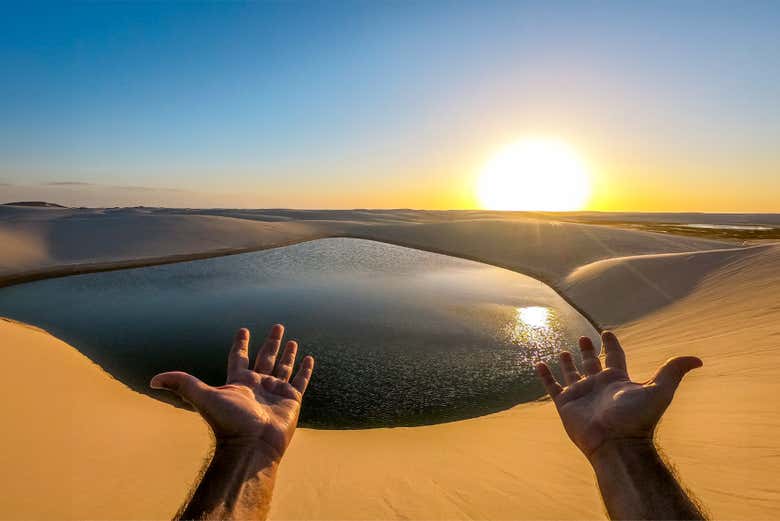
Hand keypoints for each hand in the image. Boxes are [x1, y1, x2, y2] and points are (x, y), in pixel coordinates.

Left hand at [150, 324, 313, 461]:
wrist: (252, 445)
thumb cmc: (229, 423)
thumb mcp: (203, 397)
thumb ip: (181, 384)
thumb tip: (152, 380)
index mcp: (239, 383)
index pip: (239, 358)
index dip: (240, 344)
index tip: (243, 330)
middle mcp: (257, 385)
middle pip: (264, 358)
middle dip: (270, 342)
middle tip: (277, 326)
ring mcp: (275, 392)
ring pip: (283, 367)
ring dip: (287, 354)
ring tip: (292, 340)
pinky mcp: (291, 400)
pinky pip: (300, 381)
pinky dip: (304, 370)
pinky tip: (308, 358)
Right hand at [535, 331, 700, 459]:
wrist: (615, 444)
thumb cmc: (637, 419)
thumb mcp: (659, 390)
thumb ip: (673, 371)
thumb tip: (697, 360)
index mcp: (618, 380)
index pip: (615, 357)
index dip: (612, 345)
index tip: (607, 333)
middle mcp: (599, 385)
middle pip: (593, 364)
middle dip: (589, 351)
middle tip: (583, 337)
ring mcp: (581, 394)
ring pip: (572, 374)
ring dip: (568, 363)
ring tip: (563, 351)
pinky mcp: (565, 404)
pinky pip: (552, 386)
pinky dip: (545, 376)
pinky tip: (539, 364)